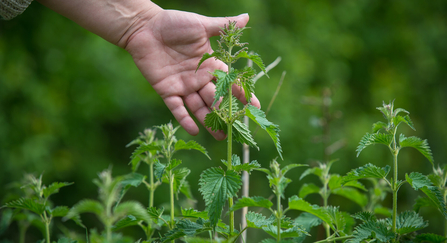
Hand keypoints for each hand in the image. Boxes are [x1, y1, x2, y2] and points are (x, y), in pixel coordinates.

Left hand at [125, 10, 259, 139]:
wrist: (145, 27)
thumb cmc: (173, 23)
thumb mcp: (200, 25)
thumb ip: (222, 25)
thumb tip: (246, 17)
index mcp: (210, 64)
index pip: (230, 82)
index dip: (242, 93)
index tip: (255, 107)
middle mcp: (199, 78)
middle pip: (216, 99)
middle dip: (226, 114)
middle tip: (237, 129)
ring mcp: (183, 86)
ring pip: (199, 107)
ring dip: (209, 121)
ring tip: (220, 137)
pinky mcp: (166, 91)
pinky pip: (177, 108)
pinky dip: (184, 119)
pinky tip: (194, 130)